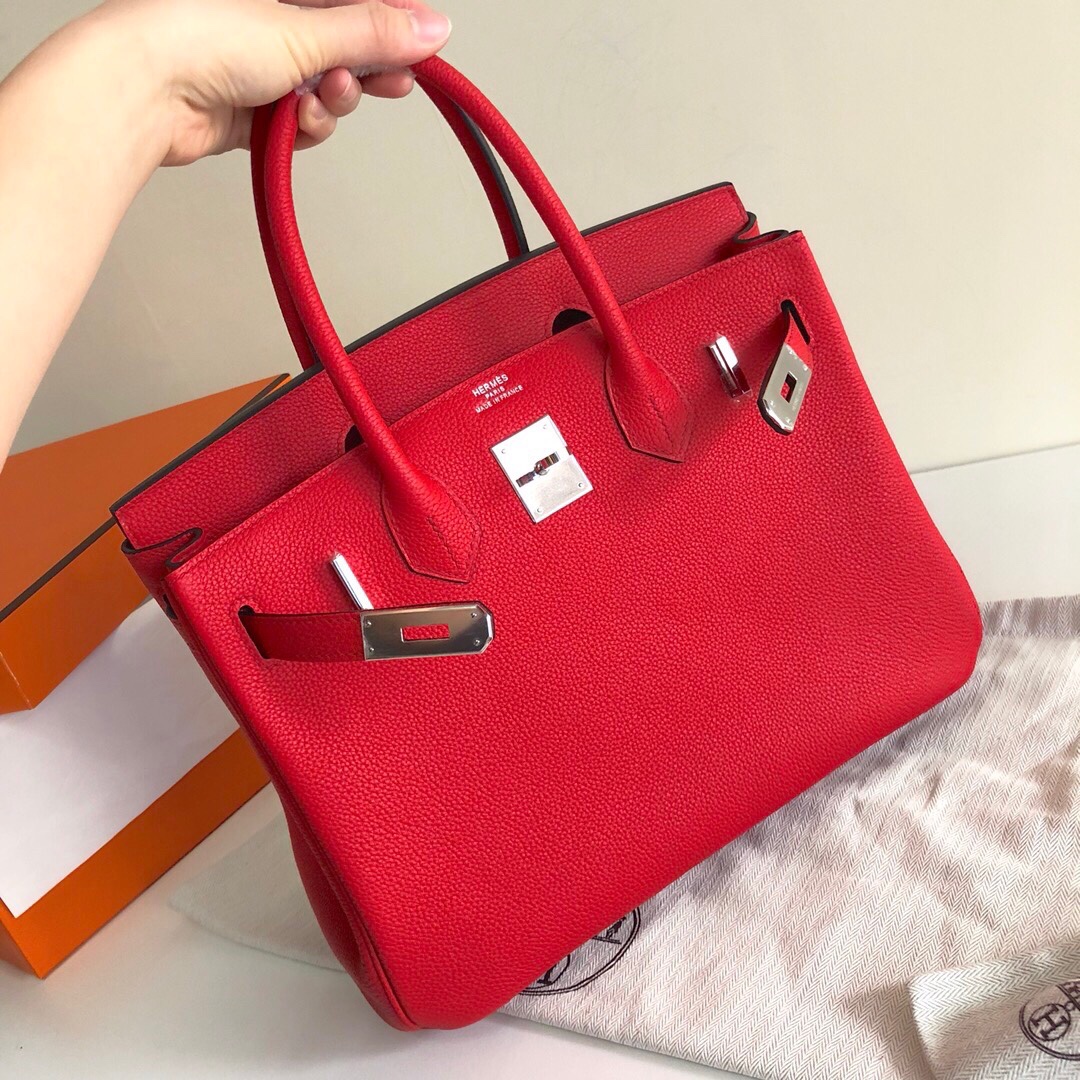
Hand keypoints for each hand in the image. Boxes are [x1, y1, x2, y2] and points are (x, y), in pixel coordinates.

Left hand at [85, 0, 452, 165]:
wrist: (142, 90)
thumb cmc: (196, 34)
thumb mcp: (305, 31)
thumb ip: (373, 33)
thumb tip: (432, 28)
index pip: (355, 2)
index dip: (393, 23)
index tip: (423, 45)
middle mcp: (271, 16)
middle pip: (346, 44)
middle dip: (368, 68)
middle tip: (391, 81)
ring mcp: (261, 62)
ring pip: (327, 87)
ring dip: (333, 101)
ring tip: (319, 97)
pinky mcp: (253, 107)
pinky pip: (302, 120)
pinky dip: (306, 125)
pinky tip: (296, 119)